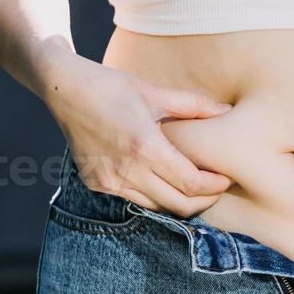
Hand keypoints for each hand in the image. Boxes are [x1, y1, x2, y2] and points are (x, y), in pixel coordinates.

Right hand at [42, 57, 233, 216]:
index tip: (226, 178)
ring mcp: (109, 181)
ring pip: (156, 207)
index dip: (215, 186)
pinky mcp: (97, 184)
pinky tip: (161, 179)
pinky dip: (152, 195)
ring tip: (192, 185)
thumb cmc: (113, 87)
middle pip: (178, 205)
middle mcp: (126, 171)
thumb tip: (228, 112)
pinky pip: (134, 199)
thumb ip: (195, 105)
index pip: (192, 184)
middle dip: (203, 200)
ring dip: (178, 200)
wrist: (65, 90)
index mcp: (145, 147)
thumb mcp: (155, 92)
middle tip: (216, 188)